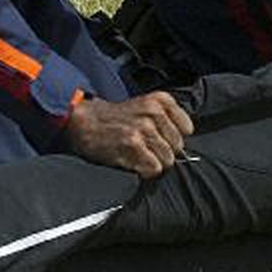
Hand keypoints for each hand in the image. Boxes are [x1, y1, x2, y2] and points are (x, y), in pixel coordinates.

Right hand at [66, 92, 194, 177]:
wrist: (84, 121)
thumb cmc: (117, 118)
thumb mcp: (146, 107)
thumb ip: (167, 119)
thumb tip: (184, 147)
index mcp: (161, 100)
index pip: (187, 129)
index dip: (174, 138)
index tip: (161, 139)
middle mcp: (154, 112)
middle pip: (178, 147)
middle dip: (164, 152)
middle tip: (147, 149)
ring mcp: (144, 128)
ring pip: (167, 159)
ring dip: (154, 163)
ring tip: (139, 156)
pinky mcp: (132, 145)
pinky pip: (154, 168)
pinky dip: (146, 171)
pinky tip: (134, 163)